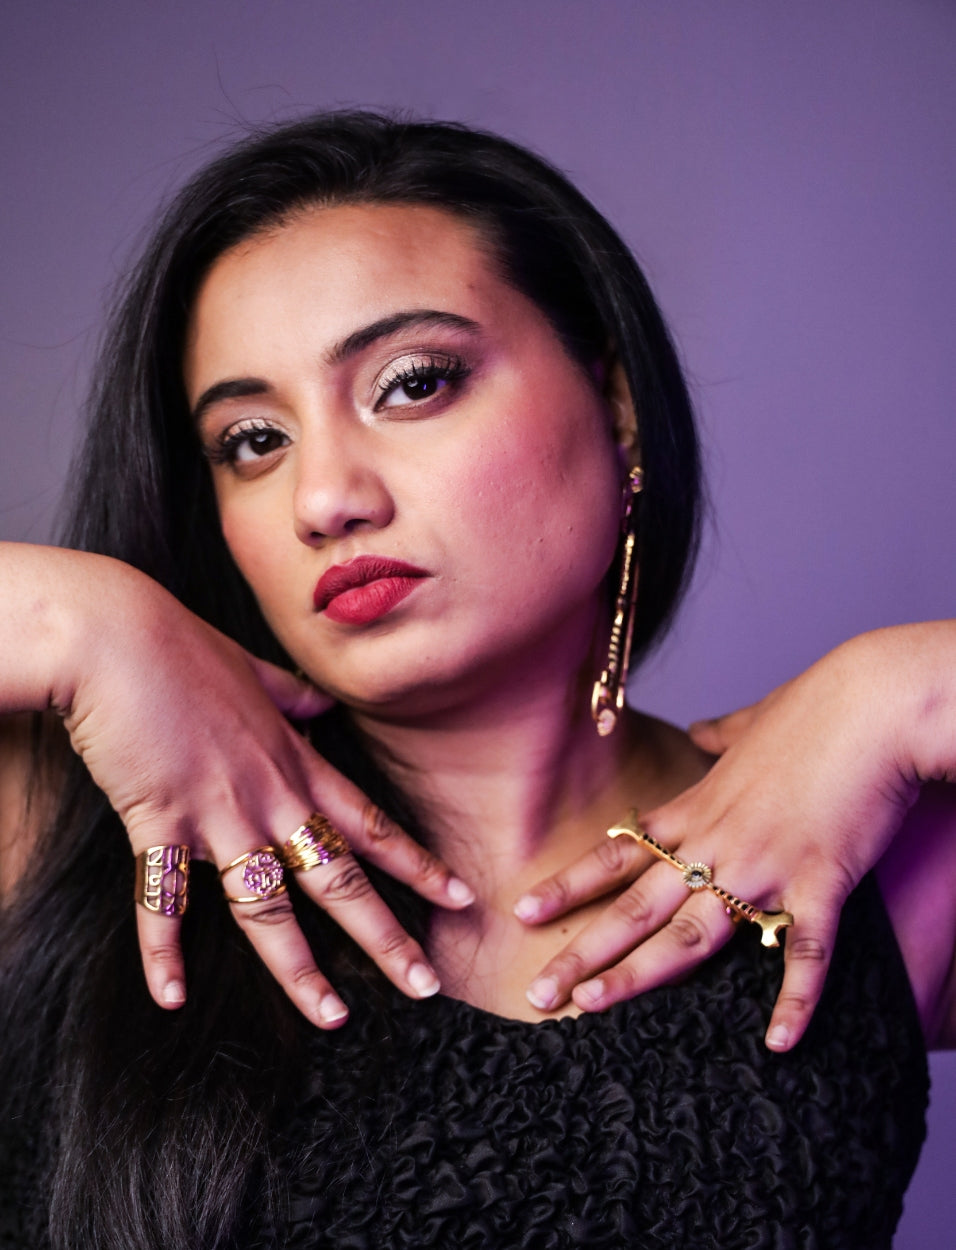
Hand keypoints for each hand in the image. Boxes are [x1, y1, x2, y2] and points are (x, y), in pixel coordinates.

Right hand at [45, 554, 473, 1026]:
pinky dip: (162, 951)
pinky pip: (163, 900)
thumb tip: (322, 703)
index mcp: (295, 761)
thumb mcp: (254, 670)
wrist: (117, 636)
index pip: (370, 823)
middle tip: (425, 984)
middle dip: (386, 935)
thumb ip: (292, 695)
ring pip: (269, 907)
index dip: (417, 864)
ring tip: (333, 1017)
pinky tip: (170, 997)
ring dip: (300, 969)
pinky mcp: (162, 820)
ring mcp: (219, 813)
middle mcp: (270, 796)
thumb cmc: (181, 647)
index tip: (458, 897)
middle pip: (339, 878)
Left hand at [517, 626, 954, 1048]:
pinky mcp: (820, 880)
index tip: (521, 910)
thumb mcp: (754, 720)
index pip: (618, 853)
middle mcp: (717, 844)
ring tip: (593, 1007)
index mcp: (698, 809)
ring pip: (689, 935)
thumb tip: (702, 727)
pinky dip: (795, 1000)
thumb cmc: (816, 706)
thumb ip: (722, 733)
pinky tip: (780, 1043)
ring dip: (639, 976)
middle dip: (583, 951)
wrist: (872, 703)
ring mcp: (764, 866)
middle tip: (537, 991)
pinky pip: (805, 952)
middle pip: (635, 907)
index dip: (568, 884)